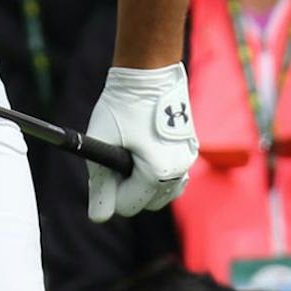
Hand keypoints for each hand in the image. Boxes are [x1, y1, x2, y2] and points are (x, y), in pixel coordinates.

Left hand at [85, 64, 196, 221]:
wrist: (149, 71)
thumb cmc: (122, 106)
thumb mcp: (102, 144)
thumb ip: (100, 184)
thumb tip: (99, 218)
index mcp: (158, 174)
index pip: (128, 206)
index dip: (109, 191)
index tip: (101, 169)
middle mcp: (179, 172)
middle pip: (148, 203)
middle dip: (128, 189)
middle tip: (114, 160)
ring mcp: (188, 161)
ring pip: (163, 191)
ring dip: (144, 182)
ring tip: (128, 153)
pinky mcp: (190, 149)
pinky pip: (174, 175)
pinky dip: (158, 171)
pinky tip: (143, 150)